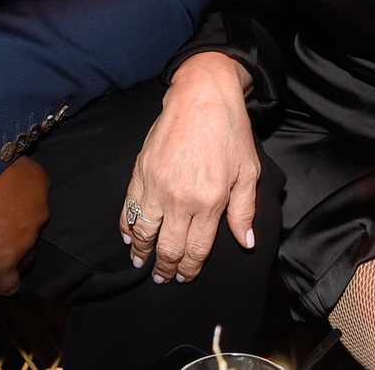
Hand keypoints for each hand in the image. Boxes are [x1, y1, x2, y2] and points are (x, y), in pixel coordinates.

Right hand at [0, 143, 48, 295]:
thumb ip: (5, 176)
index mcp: (37, 181)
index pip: (36, 202)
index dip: (18, 210)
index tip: (1, 212)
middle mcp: (39, 211)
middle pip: (33, 230)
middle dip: (16, 233)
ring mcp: (24, 240)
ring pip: (25, 257)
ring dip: (9, 257)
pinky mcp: (5, 263)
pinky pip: (9, 284)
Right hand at [119, 52, 258, 283]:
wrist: (202, 97)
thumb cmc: (229, 132)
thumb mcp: (248, 171)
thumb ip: (245, 210)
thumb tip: (246, 243)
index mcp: (208, 201)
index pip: (195, 248)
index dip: (189, 268)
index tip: (185, 277)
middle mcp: (179, 198)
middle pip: (168, 246)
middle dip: (165, 267)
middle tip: (163, 277)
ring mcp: (156, 185)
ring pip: (143, 230)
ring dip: (141, 251)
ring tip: (141, 262)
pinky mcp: (141, 170)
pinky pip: (129, 207)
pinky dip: (126, 225)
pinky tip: (128, 236)